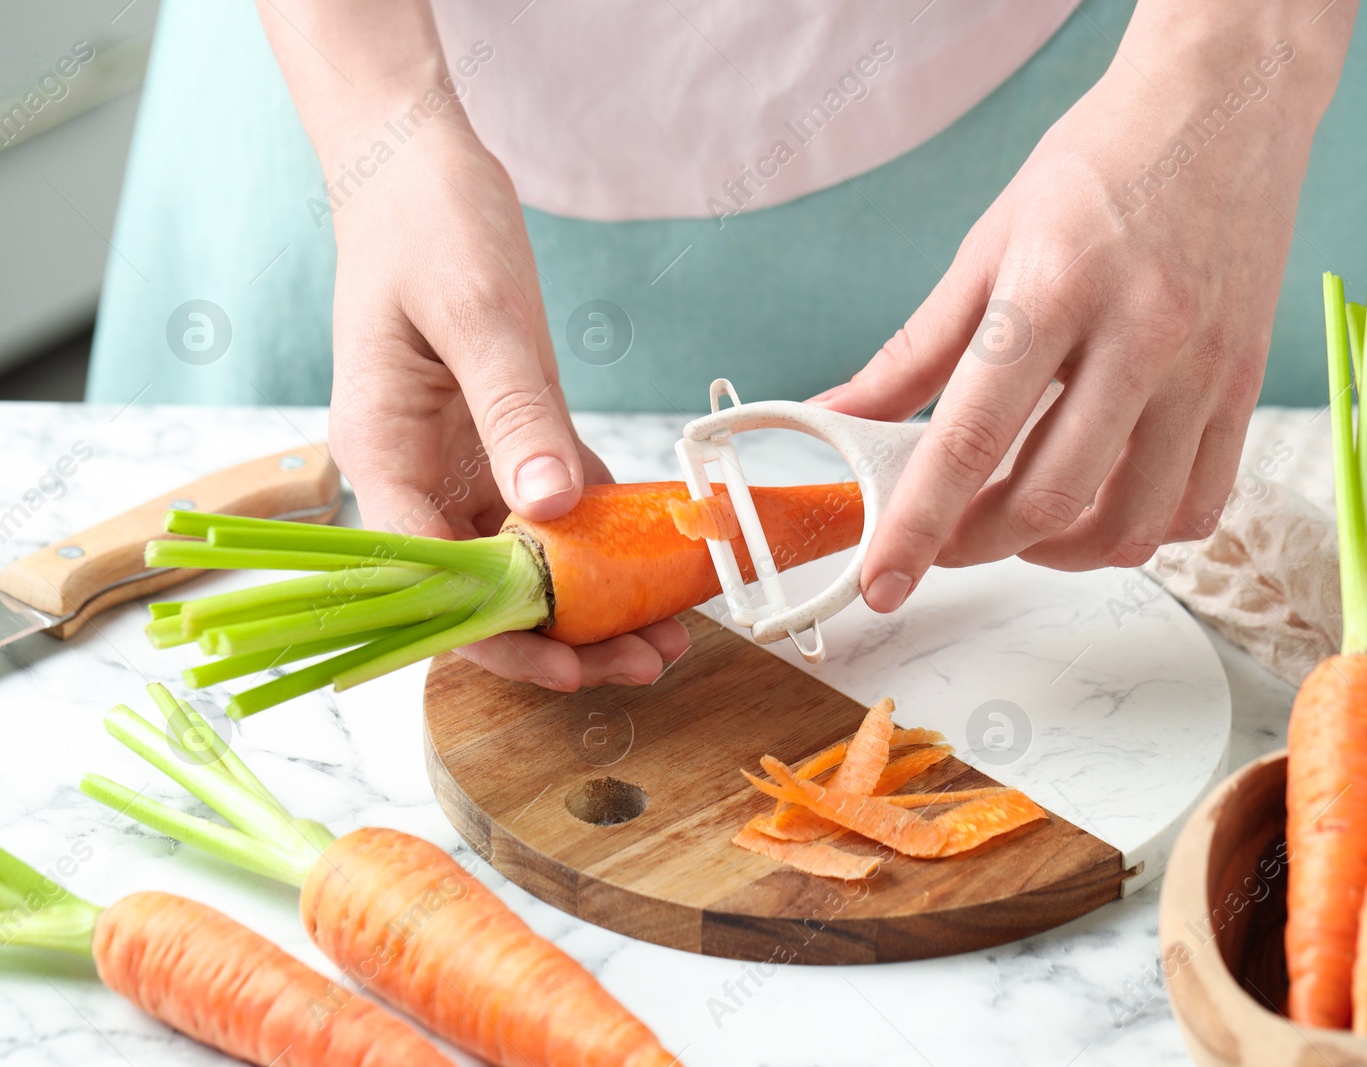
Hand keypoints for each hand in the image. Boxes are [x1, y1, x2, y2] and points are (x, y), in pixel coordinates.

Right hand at [258, 1, 690, 687]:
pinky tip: (659, 569)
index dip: (503, 637)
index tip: (575, 666)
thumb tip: (550, 512)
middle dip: (563, 639)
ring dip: (592, 604)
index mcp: (384, 456)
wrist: (416, 166)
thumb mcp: (480, 316)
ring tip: (667, 632)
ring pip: (526, 563)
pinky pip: (557, 511)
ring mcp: (460, 464)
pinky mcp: (504, 440)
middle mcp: (417, 477)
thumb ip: (514, 413)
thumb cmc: (429, 225)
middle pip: (484, 591)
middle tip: (649, 659)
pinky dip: (605, 544)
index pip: (433, 582)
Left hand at [813, 2, 1355, 610]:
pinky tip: (1099, 506)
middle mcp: (1140, 335)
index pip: (971, 438)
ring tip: (1018, 528)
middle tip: (943, 537)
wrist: (1223, 106)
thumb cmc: (1100, 165)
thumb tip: (844, 415)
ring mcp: (1203, 368)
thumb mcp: (988, 243)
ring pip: (1131, 525)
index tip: (881, 581)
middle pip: (1050, 499)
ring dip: (1058, 553)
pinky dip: (1139, 533)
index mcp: (1055, 289)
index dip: (917, 525)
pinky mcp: (1245, 386)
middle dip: (978, 545)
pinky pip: (1198, 506)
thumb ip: (917, 348)